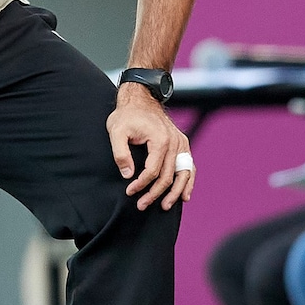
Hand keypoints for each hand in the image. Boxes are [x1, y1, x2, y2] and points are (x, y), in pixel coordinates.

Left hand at [108, 85, 191, 210]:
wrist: (141, 98)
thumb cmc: (127, 115)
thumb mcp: (116, 131)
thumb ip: (120, 154)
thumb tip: (128, 175)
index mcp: (160, 140)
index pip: (152, 171)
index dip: (141, 185)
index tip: (129, 192)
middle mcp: (175, 143)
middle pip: (168, 176)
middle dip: (155, 194)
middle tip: (142, 205)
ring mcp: (181, 143)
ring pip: (183, 174)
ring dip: (175, 193)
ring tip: (165, 207)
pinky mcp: (182, 144)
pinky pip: (188, 166)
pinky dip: (188, 181)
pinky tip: (184, 195)